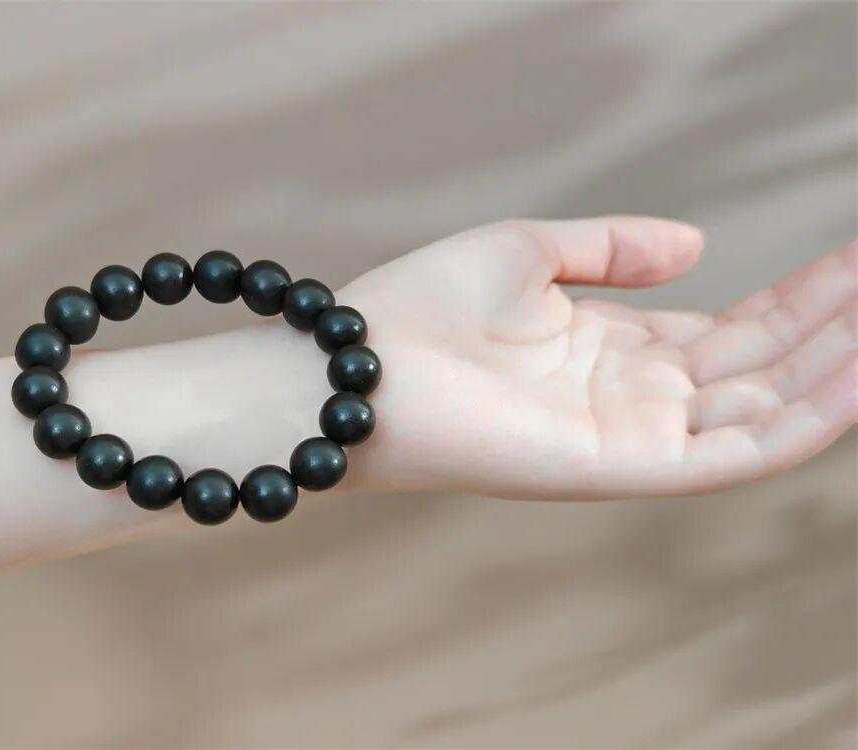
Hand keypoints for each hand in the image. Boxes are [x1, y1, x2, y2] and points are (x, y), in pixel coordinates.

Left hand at [339, 218, 855, 498]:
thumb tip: (701, 246)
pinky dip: (805, 420)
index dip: (801, 295)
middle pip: (761, 362)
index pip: (733, 327)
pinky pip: (734, 453)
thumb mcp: (531, 252)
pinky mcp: (622, 467)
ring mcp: (633, 433)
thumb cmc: (426, 307)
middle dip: (832, 322)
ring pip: (764, 406)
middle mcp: (634, 394)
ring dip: (836, 363)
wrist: (360, 363)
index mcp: (615, 345)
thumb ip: (614, 248)